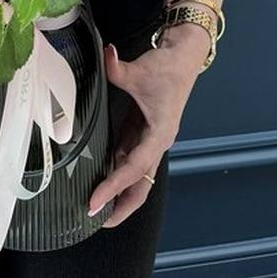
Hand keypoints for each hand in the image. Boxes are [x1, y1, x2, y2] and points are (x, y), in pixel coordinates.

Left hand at [88, 32, 206, 227]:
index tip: (94, 202)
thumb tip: (105, 57)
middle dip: (120, 206)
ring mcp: (149, 139)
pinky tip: (98, 176)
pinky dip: (115, 171)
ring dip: (118, 192)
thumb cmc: (168, 68)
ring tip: (95, 205)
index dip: (112, 187)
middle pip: (140, 185)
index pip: (133, 169)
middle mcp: (156, 143)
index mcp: (160, 134)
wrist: (182, 58)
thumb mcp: (141, 69)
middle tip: (95, 219)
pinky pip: (128, 158)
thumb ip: (118, 68)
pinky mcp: (142, 132)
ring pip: (135, 175)